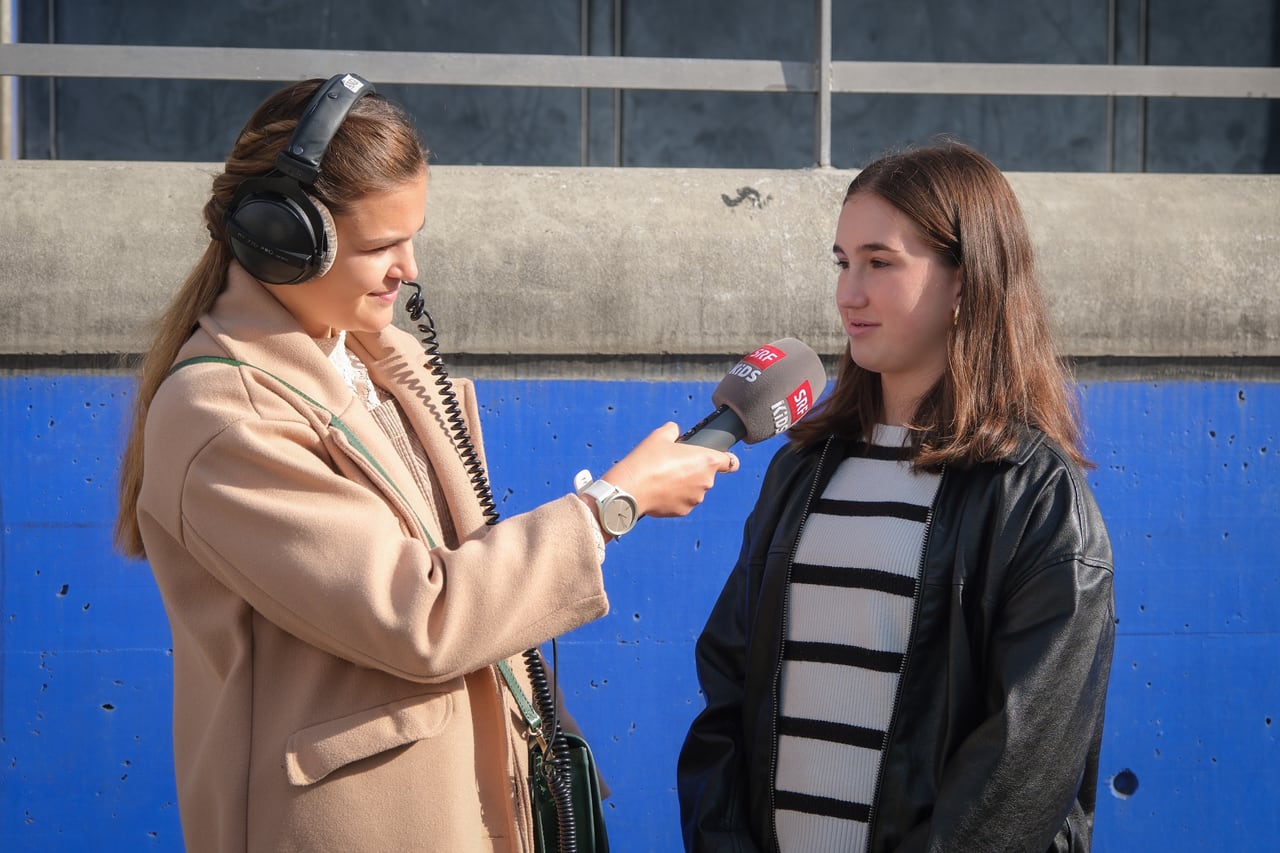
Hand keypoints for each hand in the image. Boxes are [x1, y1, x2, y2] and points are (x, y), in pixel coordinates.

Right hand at [599, 423, 738, 518]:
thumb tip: (674, 430)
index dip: (726, 459)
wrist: (631, 488)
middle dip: (694, 470)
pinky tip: (659, 491)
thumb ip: (673, 430)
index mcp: (707, 461)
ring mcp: (696, 499)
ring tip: (663, 478)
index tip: (719, 458)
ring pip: (694, 489)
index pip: (731, 462)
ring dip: (685, 484)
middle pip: (707, 475)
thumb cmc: (647, 460)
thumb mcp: (660, 435)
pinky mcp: (684, 511)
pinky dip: (675, 497)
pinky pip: (683, 501)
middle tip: (674, 464)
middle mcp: (706, 482)